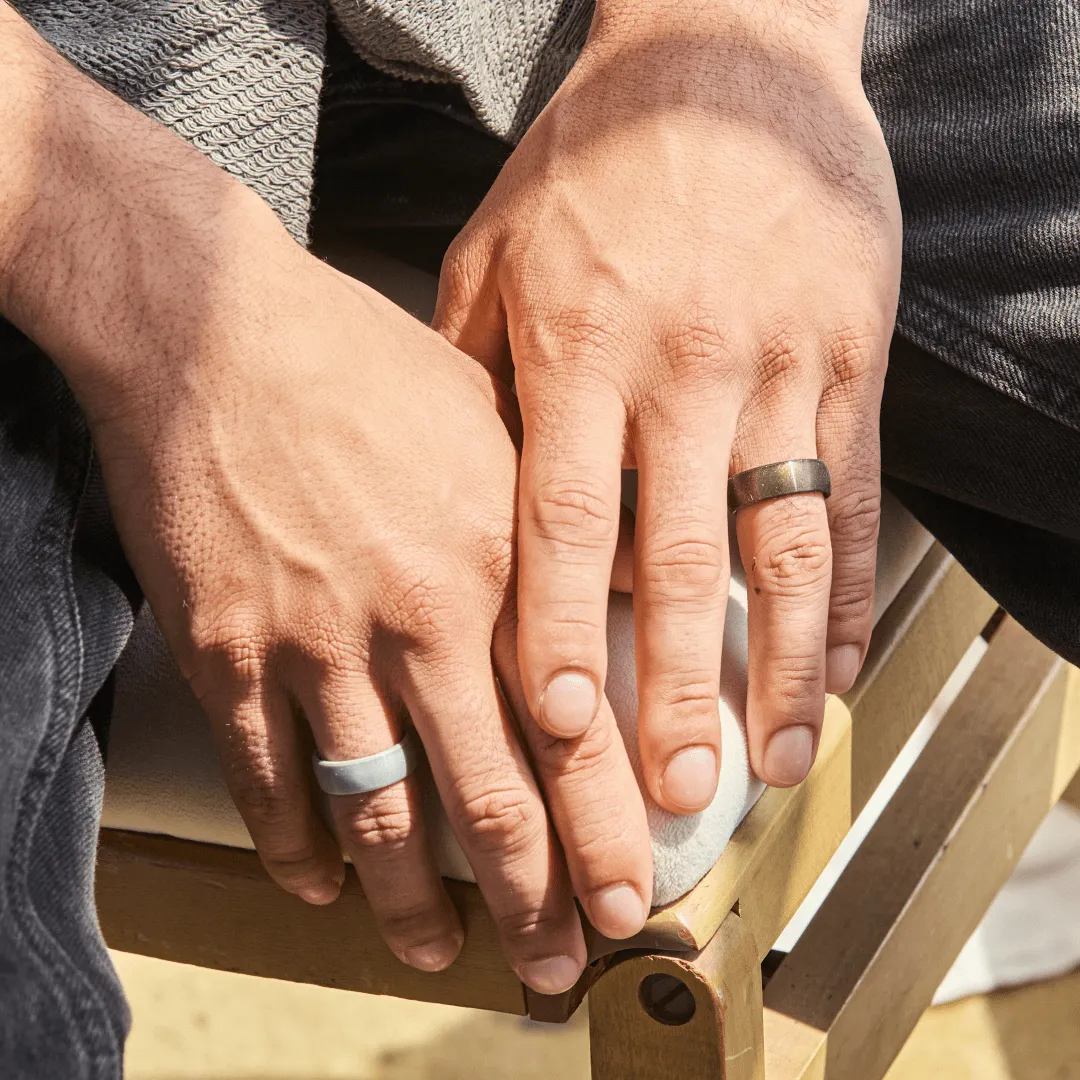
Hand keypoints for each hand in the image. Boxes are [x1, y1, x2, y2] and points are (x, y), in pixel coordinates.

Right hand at [0, 7, 653, 986]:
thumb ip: (561, 526)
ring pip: (379, 812)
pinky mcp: (227, 650)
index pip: (571, 727)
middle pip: (488, 794)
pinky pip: (269, 782)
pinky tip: (325, 885)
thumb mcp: (497, 425)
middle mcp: (415, 616)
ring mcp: (315, 641)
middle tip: (559, 963)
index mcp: (496, 560)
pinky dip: (299, 849)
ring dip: (418, 901)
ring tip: (445, 952)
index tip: (632, 887)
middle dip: (534, 897)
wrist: (215, 331)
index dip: (608, 824)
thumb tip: (624, 600)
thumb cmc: (360, 366)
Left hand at [435, 1, 900, 796]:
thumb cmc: (596, 163)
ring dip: (780, 668)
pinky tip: (841, 667)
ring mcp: (780, 366)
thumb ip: (472, 377)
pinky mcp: (851, 359)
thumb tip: (445, 496)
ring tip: (773, 762)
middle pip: (678, 559)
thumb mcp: (499, 254)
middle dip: (675, 689)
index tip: (560, 730)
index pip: (562, 520)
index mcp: (582, 348)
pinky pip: (857, 496)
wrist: (726, 57)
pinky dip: (851, 592)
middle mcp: (685, 368)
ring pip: (784, 544)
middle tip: (667, 795)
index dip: (559, 631)